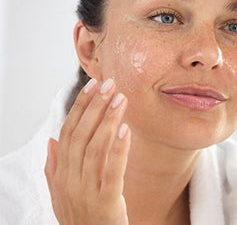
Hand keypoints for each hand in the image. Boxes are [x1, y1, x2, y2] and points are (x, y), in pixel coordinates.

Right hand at [44, 78, 130, 223]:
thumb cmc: (83, 218)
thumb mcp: (62, 195)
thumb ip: (55, 168)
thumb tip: (51, 140)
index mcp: (61, 176)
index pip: (68, 133)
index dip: (80, 108)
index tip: (92, 85)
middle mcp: (70, 182)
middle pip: (80, 136)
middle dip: (95, 107)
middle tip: (109, 84)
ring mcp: (87, 193)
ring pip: (95, 149)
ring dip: (108, 121)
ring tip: (121, 99)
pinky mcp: (107, 203)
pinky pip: (112, 172)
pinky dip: (118, 149)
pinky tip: (126, 129)